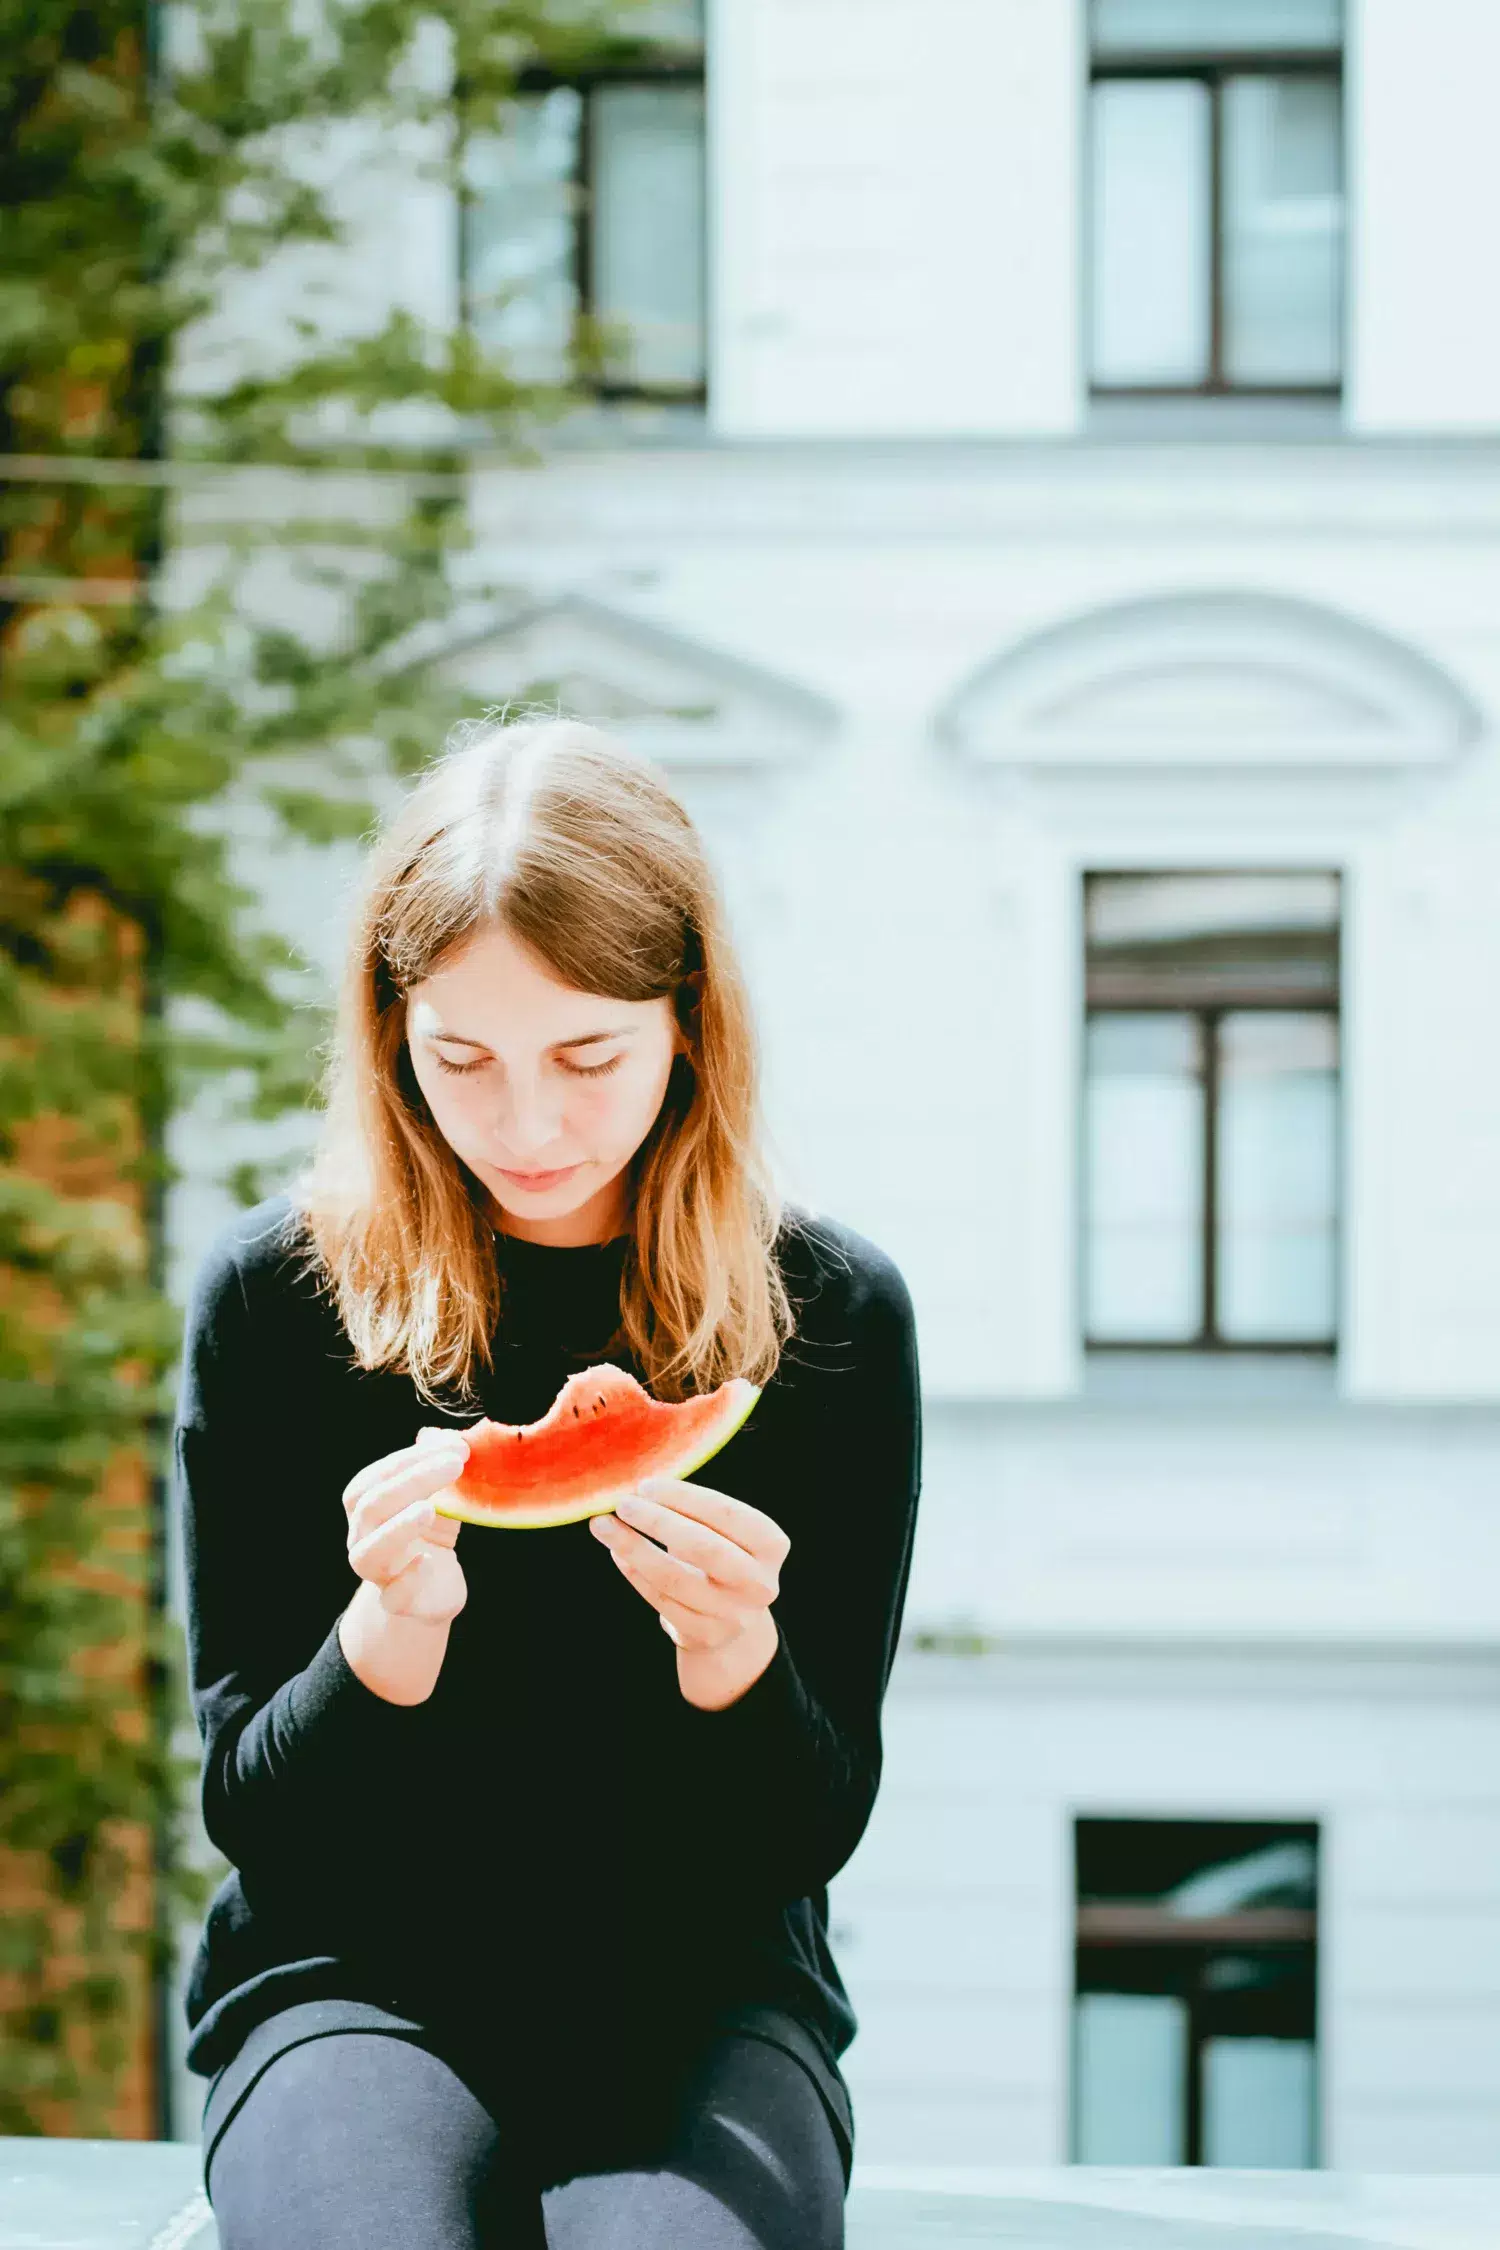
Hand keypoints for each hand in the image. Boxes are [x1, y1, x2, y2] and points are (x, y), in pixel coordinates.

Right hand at [341, 1426, 470, 1624]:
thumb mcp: (439, 1494)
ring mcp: (377, 1574)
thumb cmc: (433, 1531)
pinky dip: (409, 1579)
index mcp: (366, 1509)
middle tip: (454, 1465)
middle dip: (412, 1481)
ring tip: (429, 1510)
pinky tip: (428, 1562)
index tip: (453, 1446)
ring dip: (397, 1528)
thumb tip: (434, 1433)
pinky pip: (393, 1597)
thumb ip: (436, 1464)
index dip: (408, 1459)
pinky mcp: (398, 1603)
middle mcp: (363, 1539)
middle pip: (371, 1507)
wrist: (435, 1587)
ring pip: (368, 1554)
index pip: (372, 1479)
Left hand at [590, 1476, 788, 1709]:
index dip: (684, 1497)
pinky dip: (634, 1573)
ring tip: (603, 1526)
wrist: (734, 1622)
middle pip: (703, 1548)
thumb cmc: (723, 1556)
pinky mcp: (704, 1635)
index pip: (728, 1514)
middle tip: (623, 1504)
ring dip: (632, 1547)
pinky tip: (618, 1553)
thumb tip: (640, 1487)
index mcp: (771, 1546)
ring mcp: (732, 1614)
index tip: (646, 1485)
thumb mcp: (726, 1533)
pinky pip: (659, 1599)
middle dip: (658, 1521)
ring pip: (673, 1578)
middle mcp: (759, 1583)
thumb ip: (695, 1511)